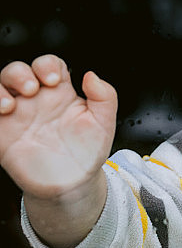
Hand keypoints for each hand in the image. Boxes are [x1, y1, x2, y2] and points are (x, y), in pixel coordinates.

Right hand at [0, 55, 116, 247]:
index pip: (49, 65)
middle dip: (19, 73)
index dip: (47, 64)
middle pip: (17, 71)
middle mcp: (36, 101)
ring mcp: (17, 116)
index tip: (54, 80)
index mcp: (60, 93)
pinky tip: (1, 112)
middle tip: (32, 89)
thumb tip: (91, 75)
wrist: (73, 183)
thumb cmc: (88, 152)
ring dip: (0, 89)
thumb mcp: (104, 123)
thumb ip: (105, 97)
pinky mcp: (3, 134)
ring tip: (11, 105)